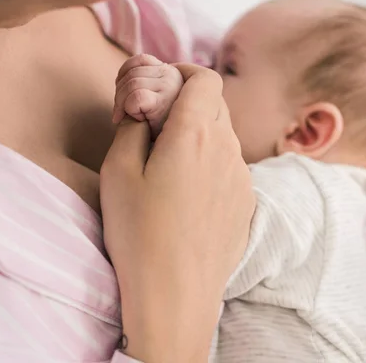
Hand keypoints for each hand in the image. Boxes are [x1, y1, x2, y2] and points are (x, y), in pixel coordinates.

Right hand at [101, 63, 254, 362]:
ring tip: (169, 161)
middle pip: (216, 104)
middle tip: (158, 121)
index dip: (184, 72)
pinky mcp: (246, 202)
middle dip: (188, 101)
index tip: (163, 83)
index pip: (205, 78)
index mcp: (194, 134)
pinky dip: (211, 160)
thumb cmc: (139, 233)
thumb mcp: (118, 171)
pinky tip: (187, 190)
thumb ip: (132, 124)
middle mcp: (227, 150)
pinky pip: (230, 165)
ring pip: (224, 135)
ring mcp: (241, 178)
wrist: (175, 294)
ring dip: (200, 133)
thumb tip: (143, 103)